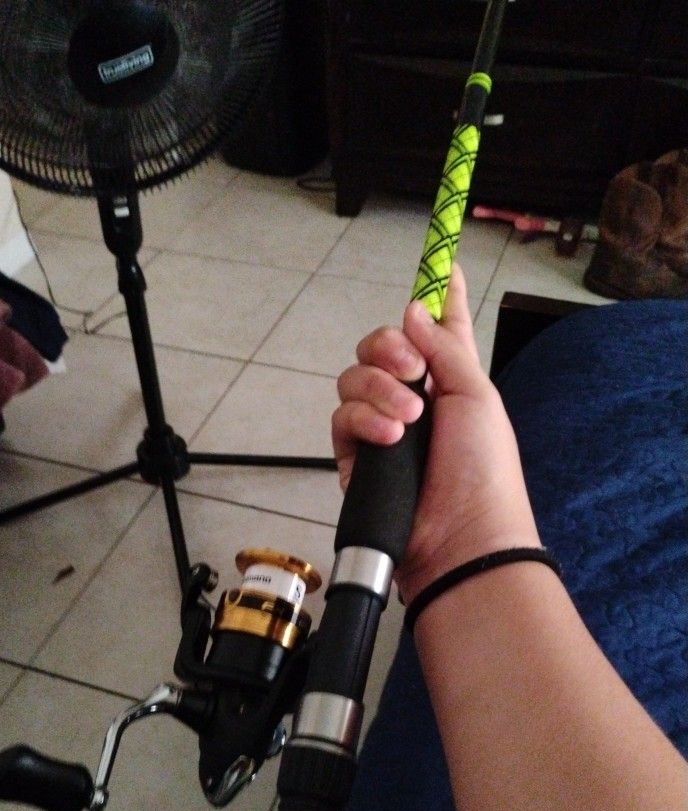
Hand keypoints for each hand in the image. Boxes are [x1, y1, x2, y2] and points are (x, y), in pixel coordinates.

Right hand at [332, 264, 540, 603]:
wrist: (459, 534)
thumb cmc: (482, 467)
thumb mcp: (475, 395)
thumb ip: (441, 348)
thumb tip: (411, 310)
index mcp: (450, 380)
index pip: (441, 329)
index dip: (441, 297)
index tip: (443, 262)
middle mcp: (413, 398)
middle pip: (380, 347)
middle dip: (388, 349)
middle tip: (410, 370)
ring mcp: (381, 426)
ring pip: (354, 379)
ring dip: (378, 390)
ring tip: (407, 420)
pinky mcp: (356, 455)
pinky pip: (342, 418)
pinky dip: (362, 420)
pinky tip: (386, 436)